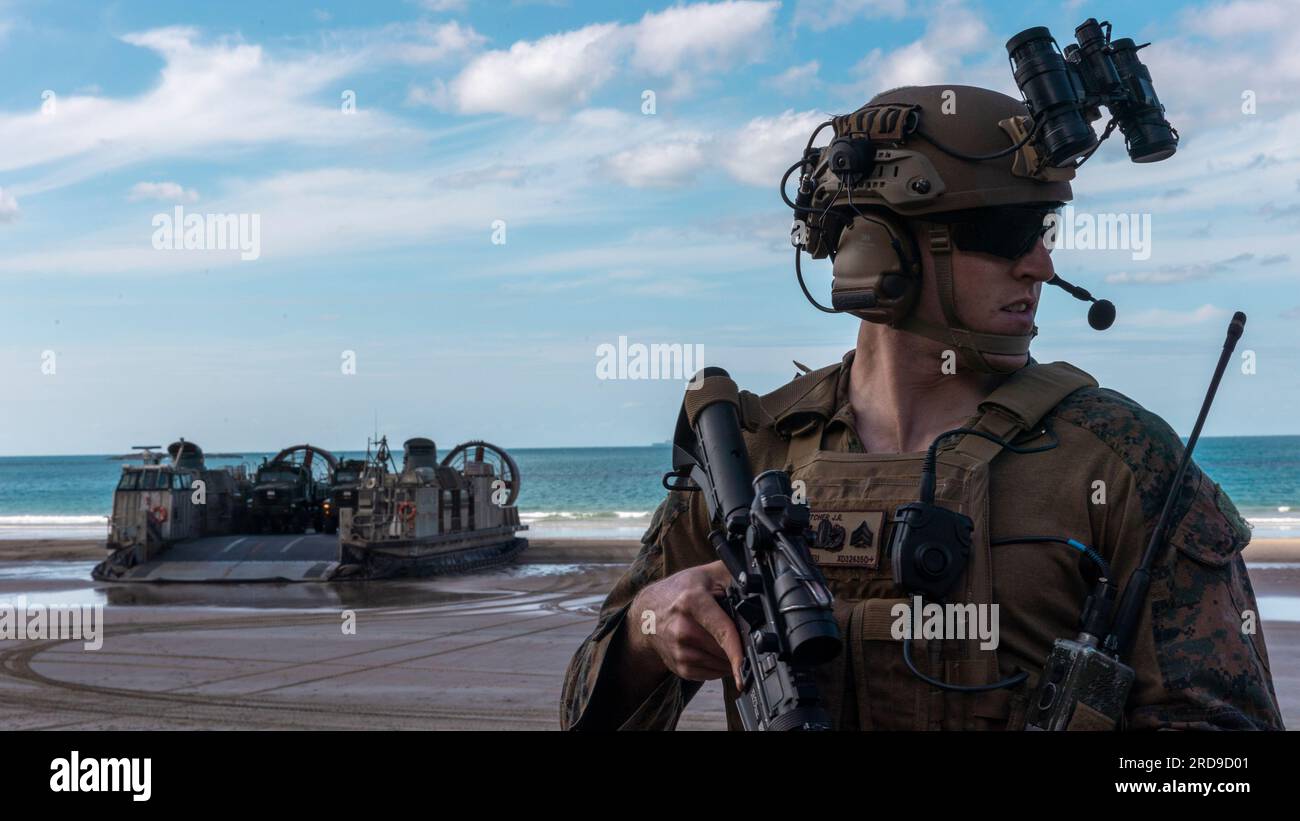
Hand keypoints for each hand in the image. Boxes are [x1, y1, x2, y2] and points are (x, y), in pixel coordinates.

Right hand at [626, 560, 743, 687]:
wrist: (647, 612)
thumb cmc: (680, 591)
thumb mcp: (707, 574)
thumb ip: (735, 578)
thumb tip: (761, 589)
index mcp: (692, 602)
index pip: (721, 630)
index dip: (737, 650)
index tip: (747, 664)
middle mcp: (682, 629)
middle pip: (725, 650)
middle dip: (739, 644)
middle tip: (736, 629)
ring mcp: (679, 651)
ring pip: (721, 665)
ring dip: (730, 657)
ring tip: (723, 638)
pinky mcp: (680, 667)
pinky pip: (711, 674)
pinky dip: (719, 665)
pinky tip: (714, 649)